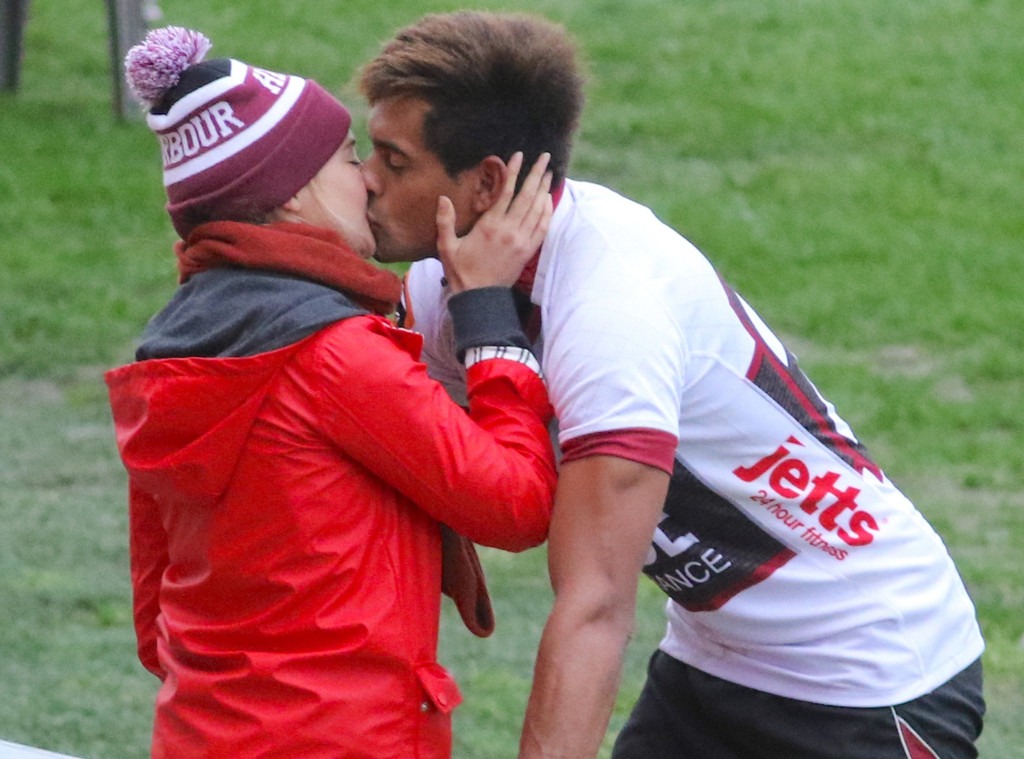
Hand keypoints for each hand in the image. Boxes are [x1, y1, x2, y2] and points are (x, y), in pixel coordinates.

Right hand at [436, 152, 552, 292]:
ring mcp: (521, 241)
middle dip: (537, 174)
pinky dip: (547, 211)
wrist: (479, 298)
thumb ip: (445, 221)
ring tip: (550, 173)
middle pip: (527, 196)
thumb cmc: (461, 272)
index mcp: (489, 226)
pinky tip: (549, 200)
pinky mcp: (528, 251)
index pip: (505, 192)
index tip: (519, 155)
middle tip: (545, 157)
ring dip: (545, 189)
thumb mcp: (446, 246)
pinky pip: (542, 227)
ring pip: (538, 209)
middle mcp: (509, 231)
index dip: (513, 172)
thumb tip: (443, 198)